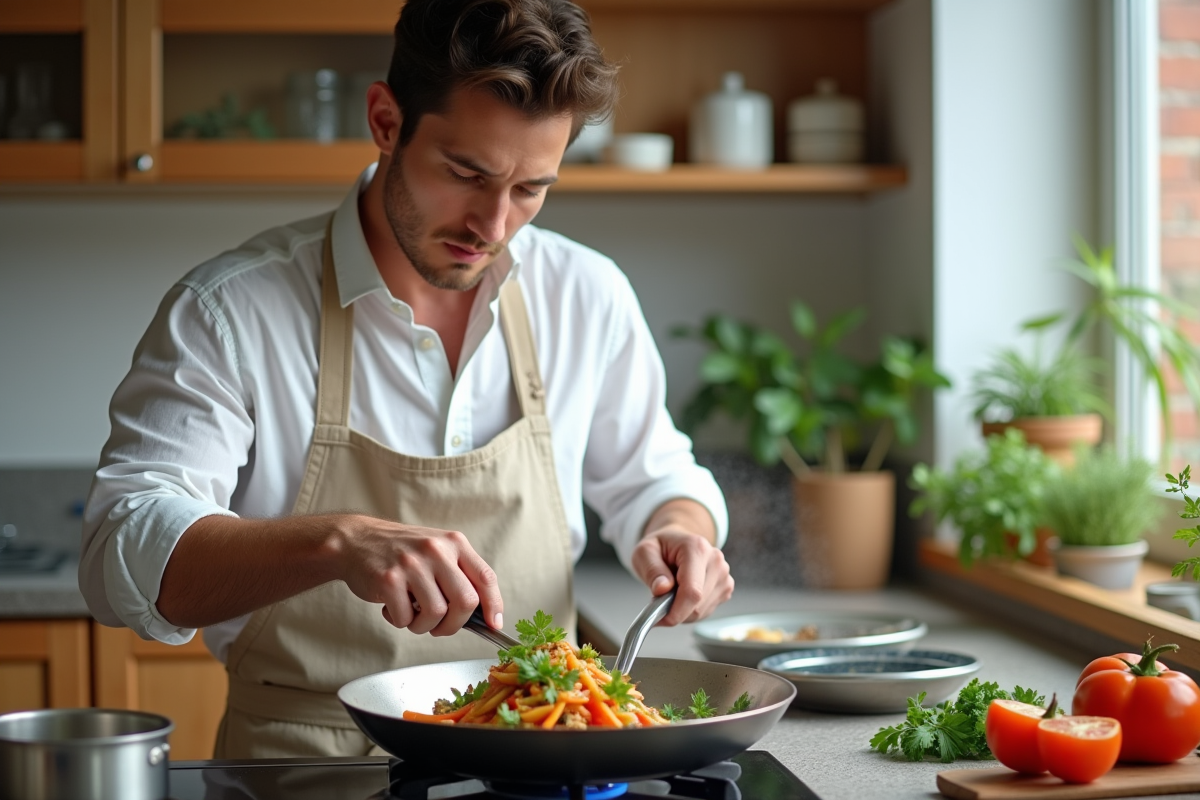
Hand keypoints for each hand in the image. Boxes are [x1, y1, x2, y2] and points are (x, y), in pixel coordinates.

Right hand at [335, 516, 502, 636]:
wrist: (356, 540)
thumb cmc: (401, 553)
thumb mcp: (436, 551)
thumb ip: (458, 575)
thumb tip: (480, 615)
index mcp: (454, 543)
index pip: (486, 578)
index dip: (494, 605)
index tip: (493, 624)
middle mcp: (436, 550)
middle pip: (466, 601)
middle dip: (455, 624)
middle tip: (441, 627)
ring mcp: (412, 564)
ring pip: (436, 614)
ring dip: (423, 626)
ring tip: (412, 614)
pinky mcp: (389, 579)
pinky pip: (406, 618)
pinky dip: (400, 621)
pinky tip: (392, 607)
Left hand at [630, 501, 732, 625]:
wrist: (675, 543)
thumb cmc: (660, 547)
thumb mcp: (644, 552)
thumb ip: (652, 570)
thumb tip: (662, 589)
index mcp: (696, 548)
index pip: (692, 591)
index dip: (676, 611)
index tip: (660, 618)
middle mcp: (715, 561)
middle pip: (698, 604)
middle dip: (674, 610)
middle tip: (658, 600)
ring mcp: (723, 575)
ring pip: (701, 612)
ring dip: (682, 611)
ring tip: (670, 593)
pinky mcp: (726, 588)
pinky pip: (706, 612)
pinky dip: (690, 611)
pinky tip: (682, 596)